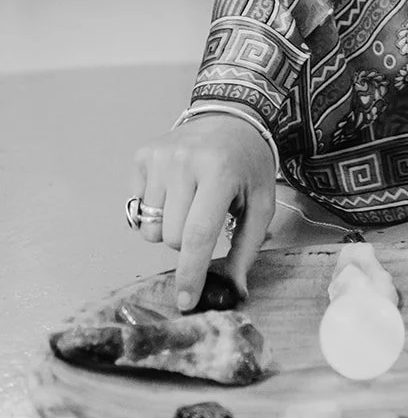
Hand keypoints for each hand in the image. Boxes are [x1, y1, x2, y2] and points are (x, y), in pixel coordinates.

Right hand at [129, 115, 276, 309]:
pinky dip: (153, 211)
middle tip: (205, 219)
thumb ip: (247, 248)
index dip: (191, 273)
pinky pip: (136, 208)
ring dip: (168, 228)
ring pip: (150, 228)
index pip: (198, 235)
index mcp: (219, 172)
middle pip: (171, 238)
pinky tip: (174, 191)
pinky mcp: (142, 155)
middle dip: (186, 244)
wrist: (232, 117)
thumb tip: (234, 291)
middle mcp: (184, 161)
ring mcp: (159, 157)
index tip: (187, 301)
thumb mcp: (261, 203)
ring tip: (189, 204)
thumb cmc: (248, 165)